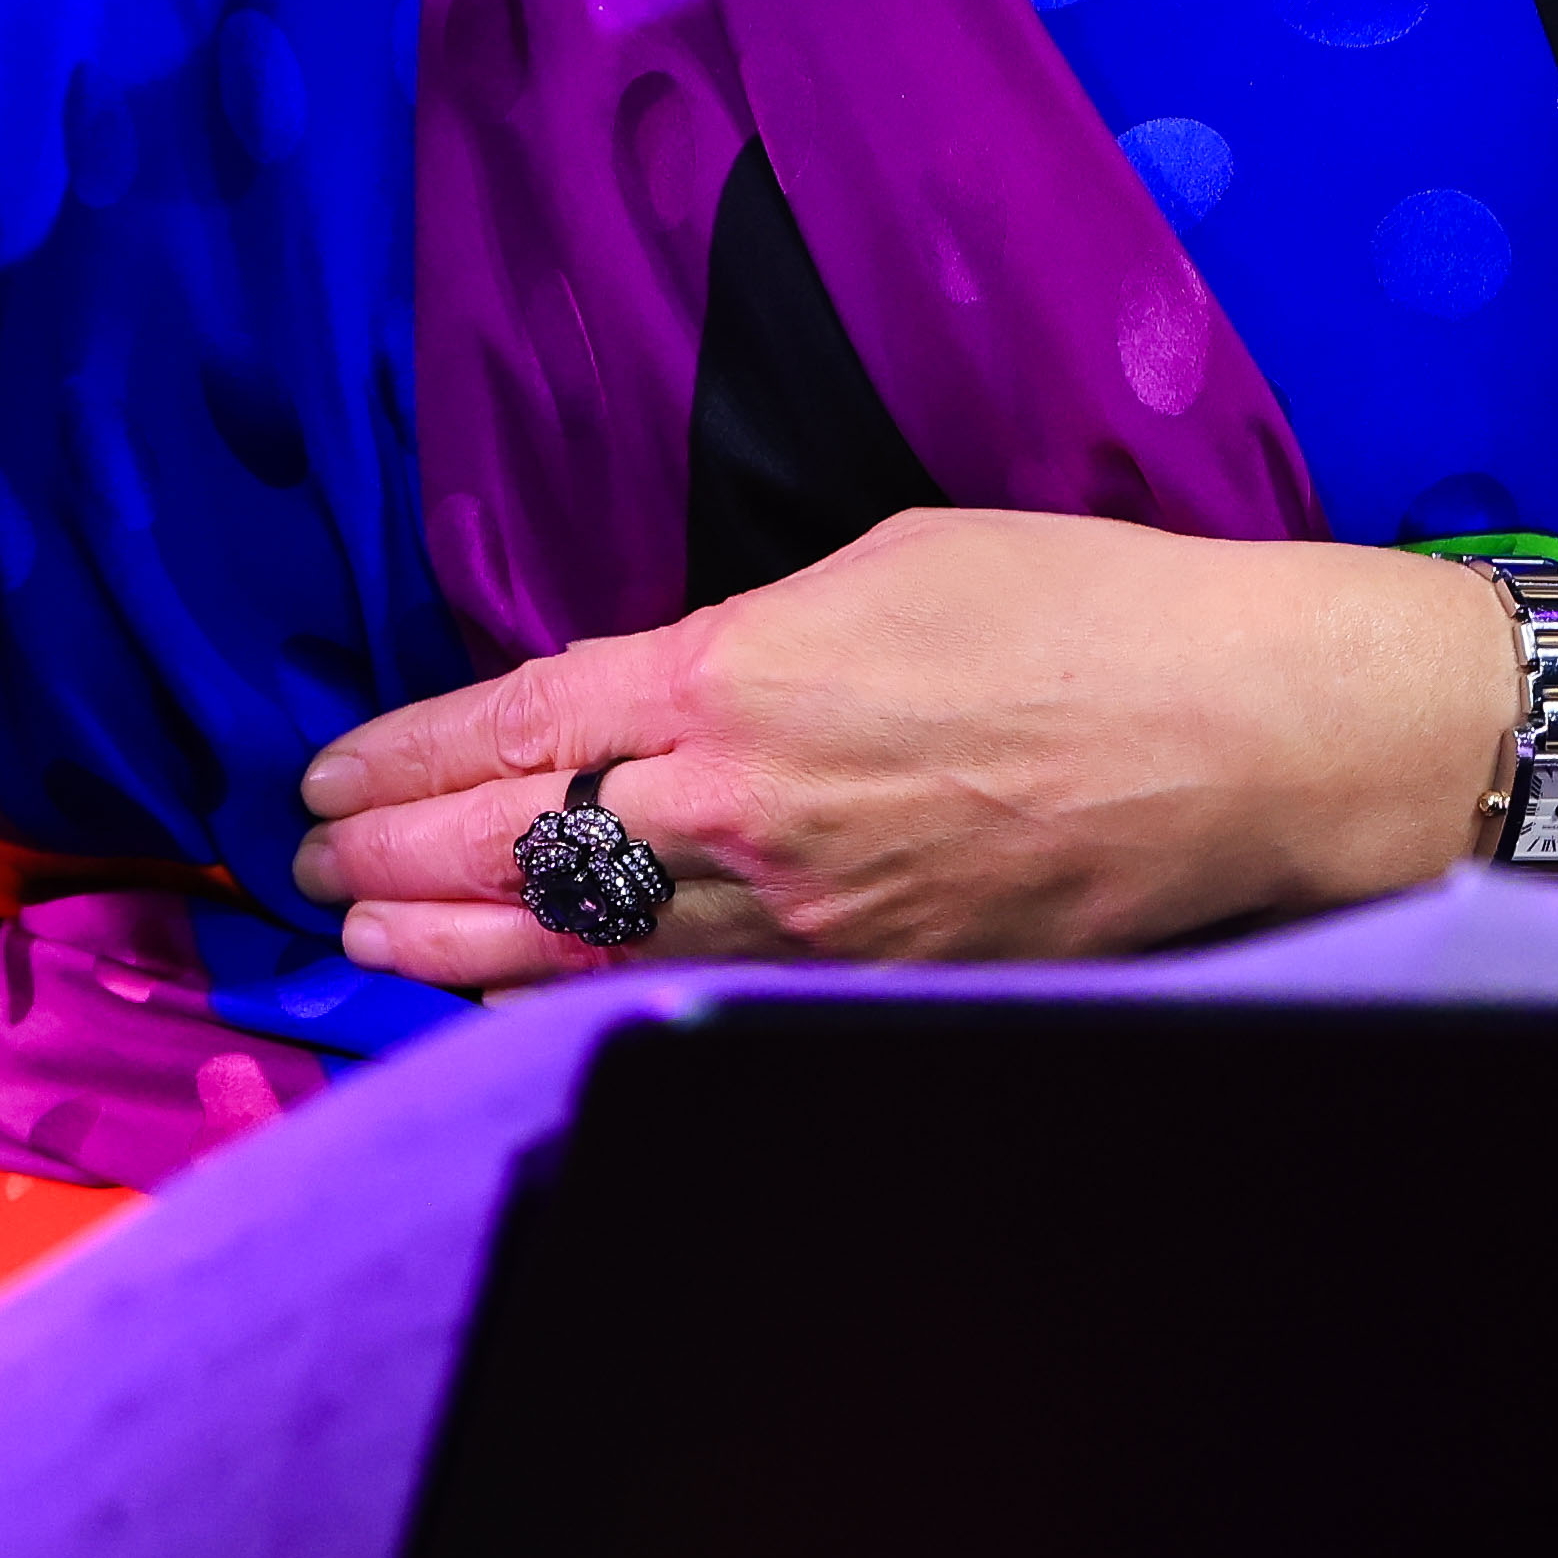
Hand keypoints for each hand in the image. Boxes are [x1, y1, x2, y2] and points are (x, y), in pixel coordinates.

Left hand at [290, 509, 1503, 989]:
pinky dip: (584, 992)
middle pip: (518, 843)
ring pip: (583, 938)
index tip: (326, 770)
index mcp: (736, 672)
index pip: (517, 719)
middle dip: (396, 856)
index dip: (404, 755)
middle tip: (313, 864)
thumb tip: (670, 681)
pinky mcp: (870, 983)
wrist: (1245, 733)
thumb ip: (747, 632)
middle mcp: (743, 806)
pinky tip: (526, 995)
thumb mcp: (886, 563)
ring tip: (369, 935)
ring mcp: (804, 914)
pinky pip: (687, 988)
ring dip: (456, 942)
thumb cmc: (1085, 611)